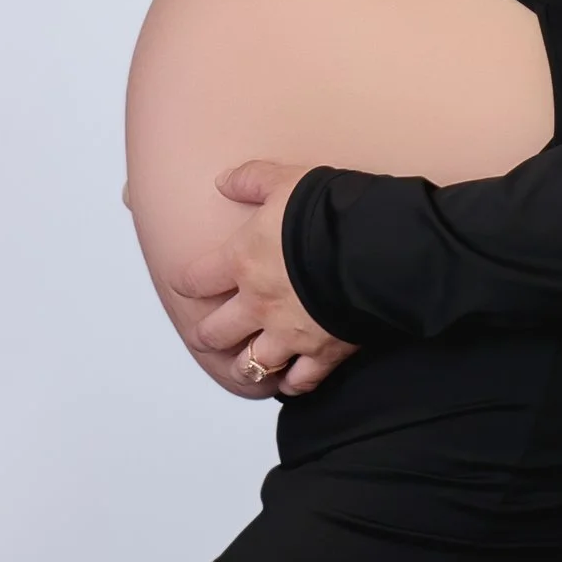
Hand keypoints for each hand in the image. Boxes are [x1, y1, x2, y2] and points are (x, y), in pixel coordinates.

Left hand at [178, 158, 357, 399]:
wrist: (375, 246)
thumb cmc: (330, 211)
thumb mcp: (286, 181)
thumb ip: (251, 180)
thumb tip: (223, 181)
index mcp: (242, 261)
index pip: (195, 280)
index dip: (186, 283)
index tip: (185, 285)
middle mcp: (258, 304)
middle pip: (214, 333)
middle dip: (208, 334)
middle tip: (211, 332)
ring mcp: (289, 333)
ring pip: (251, 365)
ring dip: (245, 364)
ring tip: (246, 361)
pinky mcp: (322, 352)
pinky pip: (300, 381)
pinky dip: (293, 382)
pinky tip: (290, 378)